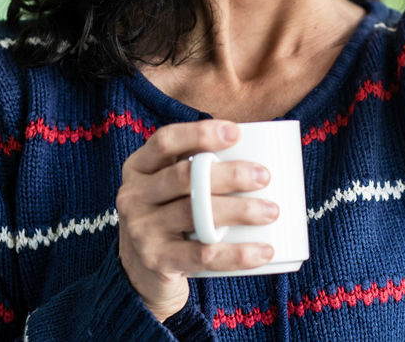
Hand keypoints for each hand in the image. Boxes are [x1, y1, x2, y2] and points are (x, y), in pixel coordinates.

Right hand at [116, 120, 278, 321]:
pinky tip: (263, 250)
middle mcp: (133, 196)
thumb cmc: (166, 217)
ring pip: (195, 214)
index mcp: (137, 168)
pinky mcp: (158, 261)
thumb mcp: (163, 187)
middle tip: (264, 176)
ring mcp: (142, 230)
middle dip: (229, 174)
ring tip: (271, 211)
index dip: (199, 133)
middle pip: (184, 177)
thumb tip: (254, 151)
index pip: (164, 141)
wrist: (139, 271)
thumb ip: (192, 168)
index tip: (236, 132)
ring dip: (239, 211)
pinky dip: (238, 254)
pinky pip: (203, 256)